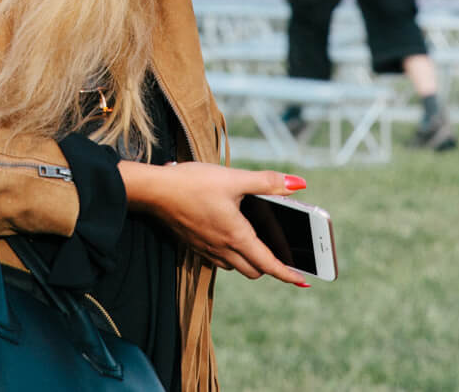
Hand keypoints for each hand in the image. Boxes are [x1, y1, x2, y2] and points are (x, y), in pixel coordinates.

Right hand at [116, 160, 311, 286]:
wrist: (154, 191)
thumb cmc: (193, 183)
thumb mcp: (233, 178)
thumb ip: (267, 182)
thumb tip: (298, 185)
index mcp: (237, 236)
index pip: (269, 264)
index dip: (289, 274)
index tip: (304, 280)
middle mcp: (223, 249)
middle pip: (254, 270)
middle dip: (270, 267)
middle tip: (282, 255)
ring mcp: (207, 249)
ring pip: (236, 266)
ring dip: (249, 261)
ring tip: (257, 244)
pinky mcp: (195, 244)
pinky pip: (219, 259)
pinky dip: (231, 254)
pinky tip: (229, 235)